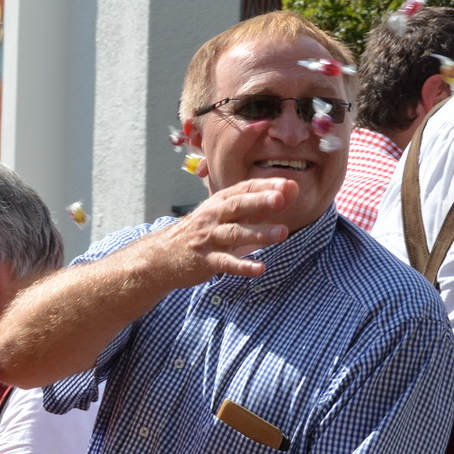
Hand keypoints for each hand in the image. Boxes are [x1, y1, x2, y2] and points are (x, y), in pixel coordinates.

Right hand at [145, 178, 300, 289]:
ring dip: (259, 233)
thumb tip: (291, 191)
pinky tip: (259, 268)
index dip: (265, 186)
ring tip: (283, 232)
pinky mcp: (205, 261)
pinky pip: (225, 263)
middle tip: (281, 197)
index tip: (288, 184)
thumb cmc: (202, 232)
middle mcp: (214, 216)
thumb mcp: (227, 216)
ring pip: (234, 233)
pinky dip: (242, 266)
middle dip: (259, 201)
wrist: (162, 256)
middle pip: (237, 206)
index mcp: (220, 202)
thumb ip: (258, 206)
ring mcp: (208, 238)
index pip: (244, 189)